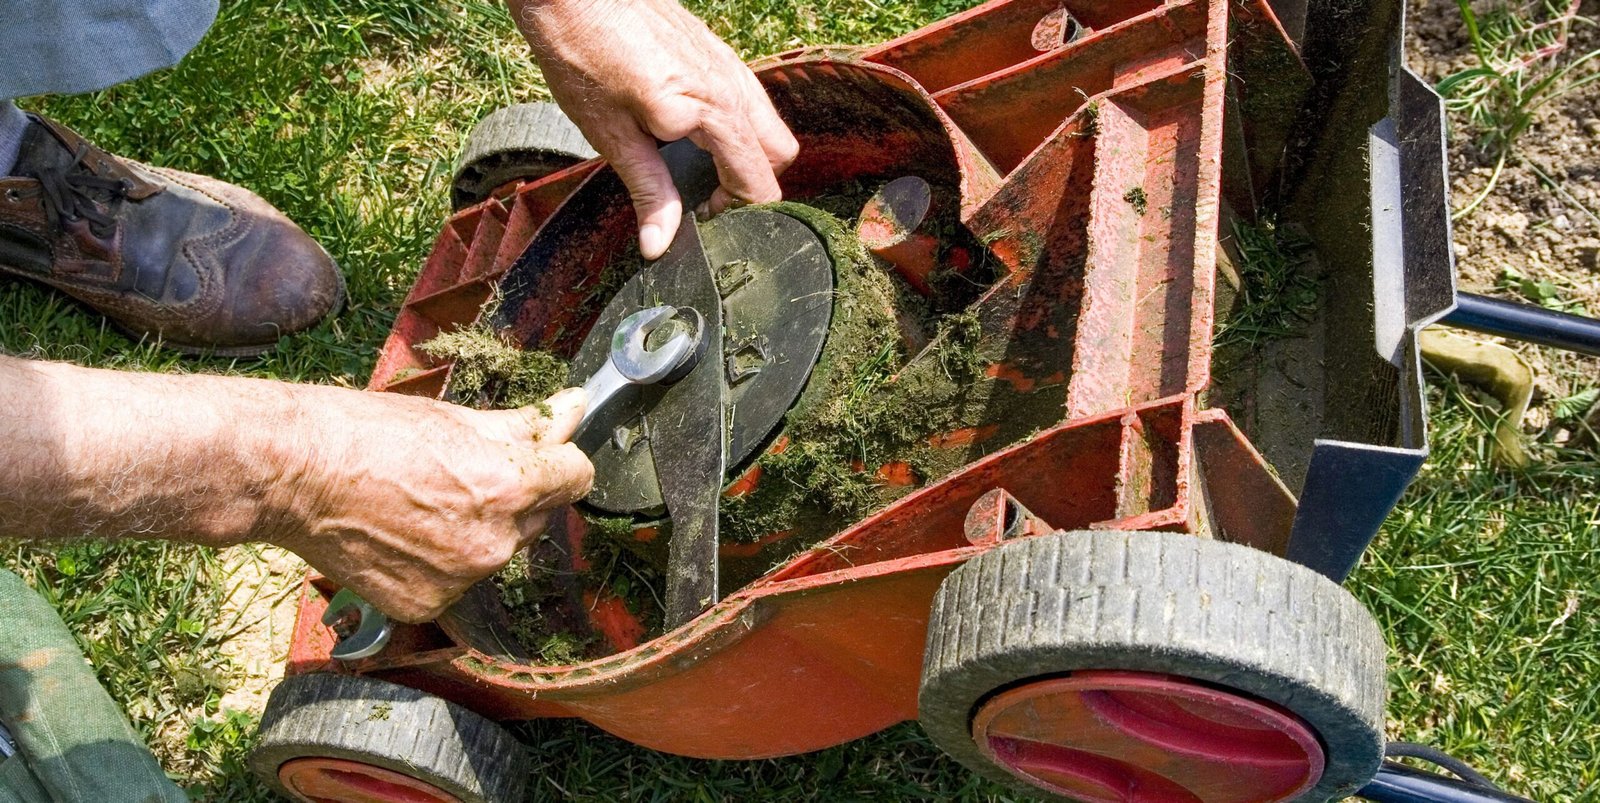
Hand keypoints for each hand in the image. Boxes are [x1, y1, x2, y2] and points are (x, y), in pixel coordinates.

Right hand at [273, 387, 593, 622]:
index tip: (541, 454)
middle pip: (535, 516)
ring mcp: (460, 580)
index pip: (577, 477)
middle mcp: (493, 542)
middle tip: (457, 472)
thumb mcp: (456, 419)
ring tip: (420, 502)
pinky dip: (437, 563)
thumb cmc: (366, 434)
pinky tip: (401, 534)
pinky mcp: (426, 606)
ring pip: (494, 550)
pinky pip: (455, 582)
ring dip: (475, 530)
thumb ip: (526, 425)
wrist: (293, 475)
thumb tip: (576, 408)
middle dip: (513, 495)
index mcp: (508, 487)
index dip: (558, 461)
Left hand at [512, 0, 799, 258]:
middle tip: (707, 197)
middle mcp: (732, 86)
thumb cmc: (582, 54)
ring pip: (768, 123)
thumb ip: (648, 191)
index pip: (759, 182)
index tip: (702, 218)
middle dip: (753, 184)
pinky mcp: (715, 50)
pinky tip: (692, 128)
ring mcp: (728, 63)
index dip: (738, 213)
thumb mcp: (611, 136)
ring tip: (699, 165)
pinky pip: (748, 97)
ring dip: (747, 153)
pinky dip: (737, 125)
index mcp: (712, 113)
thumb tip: (659, 244)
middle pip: (779, 155)